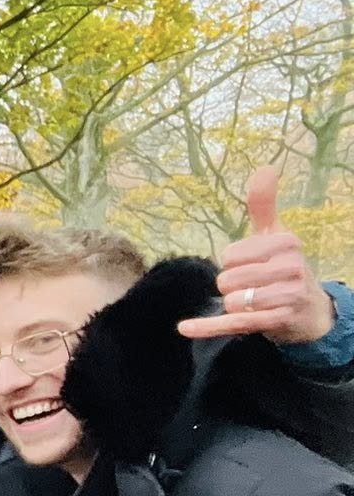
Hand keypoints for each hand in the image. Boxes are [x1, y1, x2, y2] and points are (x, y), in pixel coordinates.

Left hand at [177, 167, 335, 344]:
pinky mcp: (275, 322)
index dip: (233, 262)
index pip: (230, 254)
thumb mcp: (276, 235)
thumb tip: (265, 168)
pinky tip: (184, 327)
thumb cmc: (286, 266)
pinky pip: (233, 323)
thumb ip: (263, 205)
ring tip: (253, 302)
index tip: (252, 264)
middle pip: (228, 279)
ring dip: (232, 304)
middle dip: (231, 285)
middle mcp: (291, 268)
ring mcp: (286, 298)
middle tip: (252, 286)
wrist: (311, 310)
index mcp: (287, 242)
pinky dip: (207, 327)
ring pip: (231, 301)